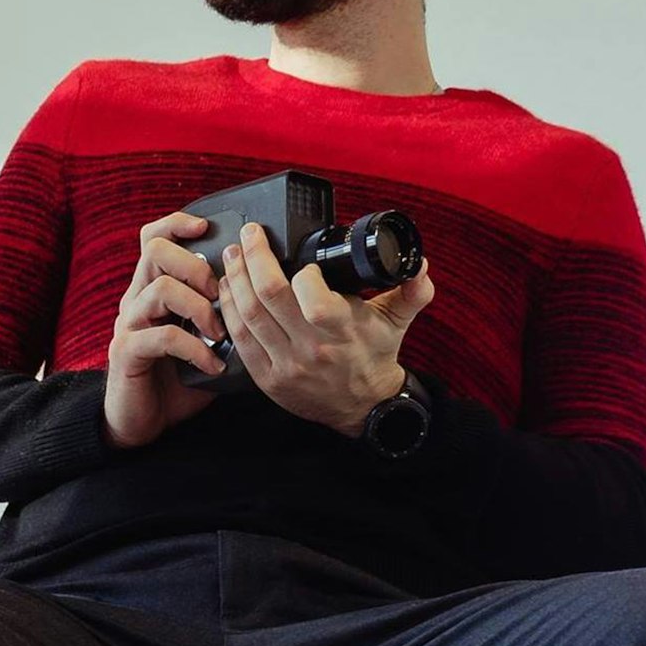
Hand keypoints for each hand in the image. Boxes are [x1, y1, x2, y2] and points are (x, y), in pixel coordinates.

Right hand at [104, 212, 227, 448]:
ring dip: (199, 307)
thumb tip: (268, 296)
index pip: (153, 236)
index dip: (177, 224)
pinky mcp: (127, 352)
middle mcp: (136, 298)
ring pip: (160, 289)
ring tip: (220, 331)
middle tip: (217, 291)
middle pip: (154, 250)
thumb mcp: (206, 338)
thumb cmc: (178, 376)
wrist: (142, 420)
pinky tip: (214, 364)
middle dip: (195, 265)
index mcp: (153, 286)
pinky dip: (196, 349)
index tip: (207, 227)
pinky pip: (163, 336)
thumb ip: (224, 313)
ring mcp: (129, 323)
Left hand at [218, 222, 434, 436]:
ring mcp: (285, 365)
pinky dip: (229, 310)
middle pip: (269, 297)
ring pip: (248, 315)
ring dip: (235, 280)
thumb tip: (419, 263)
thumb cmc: (374, 356)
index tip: (302, 261)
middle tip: (248, 236)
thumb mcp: (397, 321)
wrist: (362, 408)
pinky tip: (227, 289)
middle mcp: (311, 349)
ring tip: (232, 256)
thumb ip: (412, 291)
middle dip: (254, 259)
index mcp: (343, 331)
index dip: (303, 275)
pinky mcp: (266, 378)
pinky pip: (240, 339)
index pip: (314, 300)